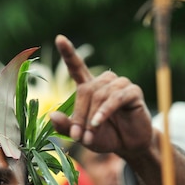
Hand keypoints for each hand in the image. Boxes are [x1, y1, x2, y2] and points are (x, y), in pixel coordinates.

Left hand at [48, 35, 154, 155]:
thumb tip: (51, 114)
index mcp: (90, 87)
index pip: (77, 67)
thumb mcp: (83, 135)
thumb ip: (67, 126)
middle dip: (80, 115)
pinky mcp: (133, 92)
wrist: (129, 146)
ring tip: (90, 136)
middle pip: (86, 90)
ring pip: (100, 95)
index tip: (59, 38)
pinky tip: (97, 122)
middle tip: (78, 136)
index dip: (69, 53)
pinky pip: (116, 98)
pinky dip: (104, 111)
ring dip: (92, 117)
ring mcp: (120, 85)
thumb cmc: (105, 137)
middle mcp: (104, 82)